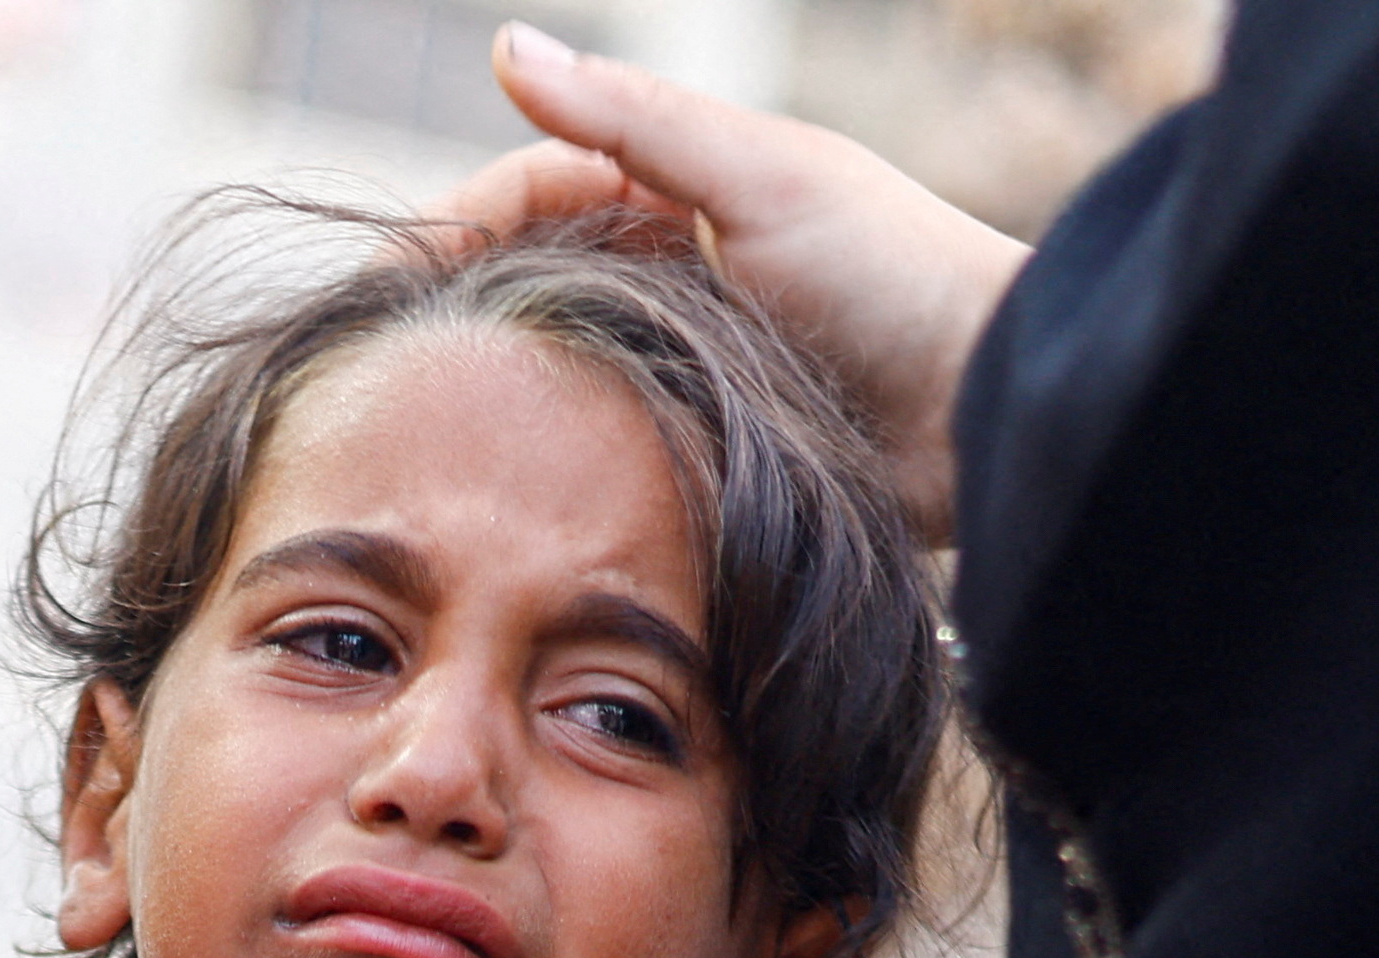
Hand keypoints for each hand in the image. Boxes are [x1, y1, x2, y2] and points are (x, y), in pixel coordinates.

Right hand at [446, 27, 1028, 537]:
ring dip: (500, 393)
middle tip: (384, 369)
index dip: (455, 223)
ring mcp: (681, 366)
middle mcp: (673, 271)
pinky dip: (556, 462)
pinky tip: (511, 491)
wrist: (994, 416)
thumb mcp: (761, 176)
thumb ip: (632, 120)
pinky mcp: (699, 455)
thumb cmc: (895, 276)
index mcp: (678, 190)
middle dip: (459, 310)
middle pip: (528, 280)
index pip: (527, 187)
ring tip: (427, 437)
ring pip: (556, 371)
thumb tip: (506, 44)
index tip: (392, 284)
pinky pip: (603, 454)